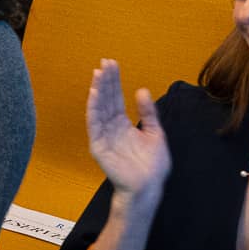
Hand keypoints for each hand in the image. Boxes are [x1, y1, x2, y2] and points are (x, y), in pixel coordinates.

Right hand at [85, 59, 169, 204]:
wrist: (149, 186)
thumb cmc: (153, 165)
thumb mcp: (155, 133)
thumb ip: (148, 113)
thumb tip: (142, 90)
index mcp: (123, 124)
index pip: (115, 98)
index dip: (114, 82)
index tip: (112, 64)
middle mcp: (111, 127)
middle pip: (106, 99)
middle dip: (105, 81)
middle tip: (105, 63)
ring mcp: (103, 135)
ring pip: (98, 108)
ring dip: (97, 90)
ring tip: (98, 73)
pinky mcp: (98, 145)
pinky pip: (94, 123)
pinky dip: (93, 108)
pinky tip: (94, 93)